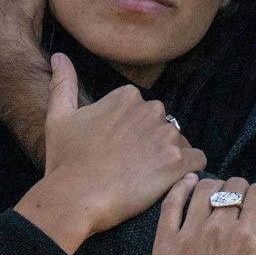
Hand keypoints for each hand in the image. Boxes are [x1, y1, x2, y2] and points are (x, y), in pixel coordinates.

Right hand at [14, 54, 205, 253]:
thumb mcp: (58, 117)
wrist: (74, 199)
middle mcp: (152, 109)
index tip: (116, 150)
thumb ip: (64, 83)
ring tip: (143, 178)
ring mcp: (167, 134)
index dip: (131, 134)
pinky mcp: (179, 161)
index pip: (142, 111)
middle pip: (162, 126)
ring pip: (179, 143)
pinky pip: (197, 161)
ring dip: (168, 158)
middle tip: (130, 167)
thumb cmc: (65, 161)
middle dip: (151, 144)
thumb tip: (59, 55)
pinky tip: (168, 182)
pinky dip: (188, 171)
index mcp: (128, 95)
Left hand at [151, 176, 255, 254]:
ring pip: (205, 187)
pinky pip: (171, 202)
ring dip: (218, 188)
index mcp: (249, 241)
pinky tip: (190, 184)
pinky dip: (181, 188)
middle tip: (245, 211)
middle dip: (245, 192)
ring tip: (221, 201)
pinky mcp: (164, 245)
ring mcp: (187, 235)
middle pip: (235, 185)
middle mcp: (218, 231)